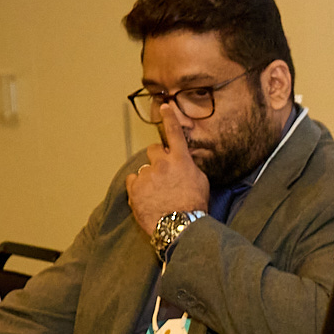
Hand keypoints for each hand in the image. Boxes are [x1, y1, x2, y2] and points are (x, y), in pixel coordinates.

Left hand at [125, 115, 208, 236]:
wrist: (179, 226)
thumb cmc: (194, 206)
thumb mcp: (201, 181)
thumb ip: (189, 167)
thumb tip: (183, 162)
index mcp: (181, 160)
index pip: (174, 132)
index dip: (169, 118)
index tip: (164, 107)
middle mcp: (162, 164)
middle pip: (153, 150)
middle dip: (157, 158)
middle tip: (163, 174)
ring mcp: (146, 175)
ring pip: (144, 168)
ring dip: (149, 177)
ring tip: (157, 194)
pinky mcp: (134, 188)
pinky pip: (132, 180)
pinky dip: (138, 187)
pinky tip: (147, 198)